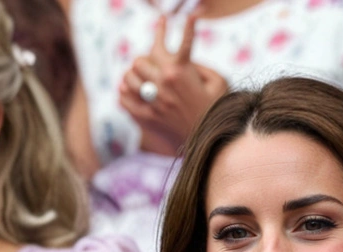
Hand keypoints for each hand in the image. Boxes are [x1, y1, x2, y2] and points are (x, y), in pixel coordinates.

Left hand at [118, 11, 228, 156]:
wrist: (211, 142)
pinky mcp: (146, 117)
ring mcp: (152, 101)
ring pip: (128, 77)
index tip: (170, 17)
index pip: (174, 40)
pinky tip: (129, 90)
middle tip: (152, 62)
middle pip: (140, 59)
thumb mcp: (218, 82)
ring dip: (133, 74)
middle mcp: (163, 83)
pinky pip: (124, 99)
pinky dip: (124, 92)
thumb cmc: (217, 110)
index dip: (171, 26)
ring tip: (141, 76)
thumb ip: (199, 65)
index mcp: (181, 70)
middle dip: (146, 59)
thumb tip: (183, 60)